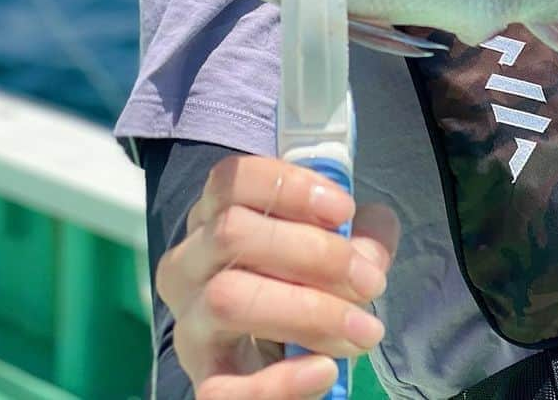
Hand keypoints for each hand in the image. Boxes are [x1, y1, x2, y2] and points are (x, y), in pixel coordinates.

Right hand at [155, 154, 400, 398]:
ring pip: (228, 300)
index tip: (344, 210)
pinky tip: (324, 371)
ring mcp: (188, 323)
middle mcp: (187, 262)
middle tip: (370, 282)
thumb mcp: (337, 248)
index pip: (232, 179)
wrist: (278, 358)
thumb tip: (369, 252)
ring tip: (362, 330)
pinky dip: (280, 382)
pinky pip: (223, 389)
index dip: (287, 186)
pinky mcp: (201, 381)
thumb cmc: (304, 281)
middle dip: (313, 254)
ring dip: (307, 313)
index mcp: (215, 215)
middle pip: (232, 233)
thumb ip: (360, 239)